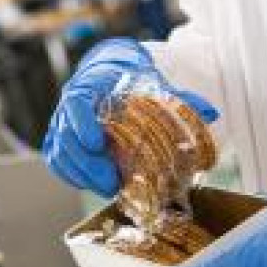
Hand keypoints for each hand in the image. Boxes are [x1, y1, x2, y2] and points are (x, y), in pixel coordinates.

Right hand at [41, 38, 218, 196]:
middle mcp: (68, 106)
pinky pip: (57, 162)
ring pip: (59, 153)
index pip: (76, 102)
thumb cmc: (128, 84)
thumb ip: (178, 99)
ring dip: (82, 175)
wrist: (106, 77)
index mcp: (89, 85)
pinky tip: (91, 184)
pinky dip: (72, 176)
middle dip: (88, 164)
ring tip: (107, 188)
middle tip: (111, 183)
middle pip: (67, 136)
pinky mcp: (57, 142)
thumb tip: (210, 113)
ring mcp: (59, 125)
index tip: (97, 143)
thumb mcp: (152, 86)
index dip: (82, 124)